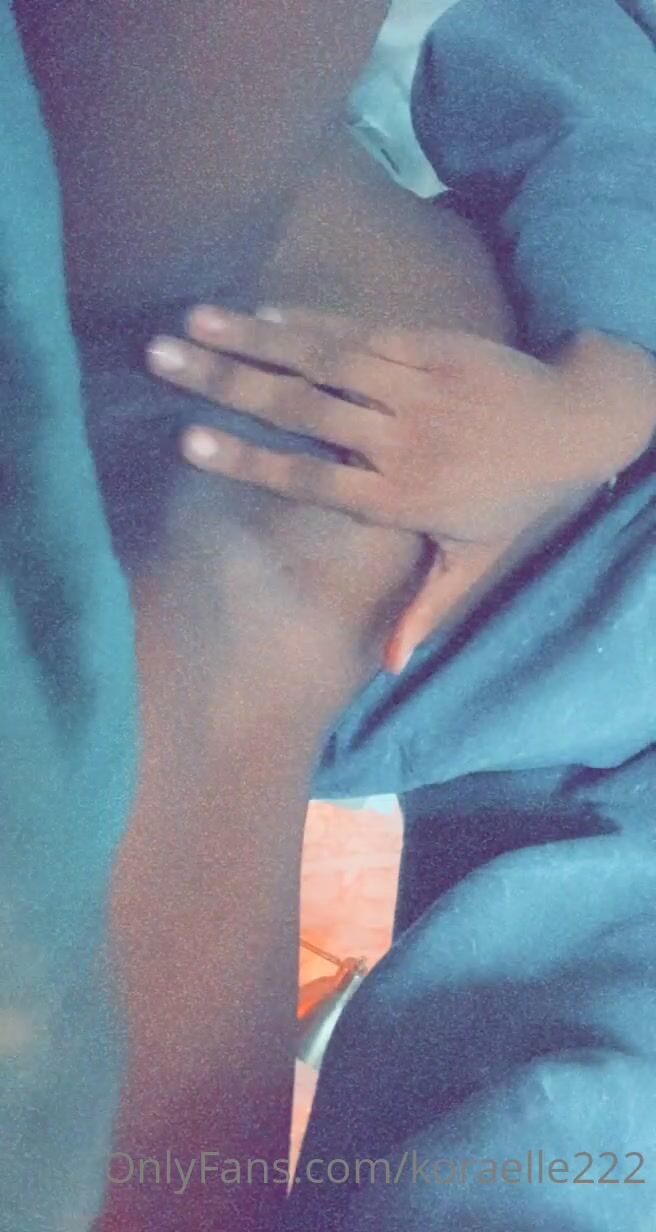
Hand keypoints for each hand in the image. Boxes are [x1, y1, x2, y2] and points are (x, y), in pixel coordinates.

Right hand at [147, 308, 653, 668]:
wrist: (577, 425)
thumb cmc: (517, 499)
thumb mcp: (474, 561)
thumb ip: (425, 608)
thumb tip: (388, 666)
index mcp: (400, 499)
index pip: (310, 479)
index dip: (248, 459)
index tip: (188, 441)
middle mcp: (400, 441)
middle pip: (302, 411)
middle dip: (226, 383)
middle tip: (164, 362)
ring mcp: (415, 388)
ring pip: (324, 361)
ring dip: (253, 339)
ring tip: (194, 323)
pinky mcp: (433, 347)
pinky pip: (361, 332)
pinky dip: (309, 322)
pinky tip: (260, 312)